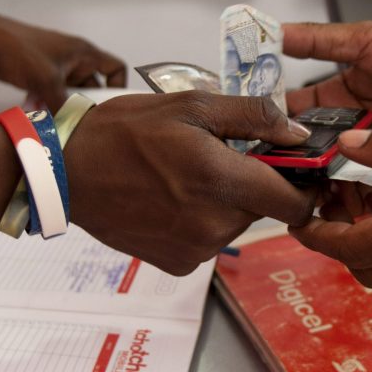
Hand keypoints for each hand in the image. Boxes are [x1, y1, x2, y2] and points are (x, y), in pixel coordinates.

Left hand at [0, 13, 124, 111]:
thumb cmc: (17, 49)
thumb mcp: (46, 80)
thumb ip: (65, 105)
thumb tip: (76, 128)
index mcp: (83, 54)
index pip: (115, 68)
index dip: (118, 86)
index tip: (110, 106)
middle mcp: (73, 62)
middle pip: (93, 88)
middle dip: (87, 105)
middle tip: (84, 123)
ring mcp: (55, 69)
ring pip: (70, 96)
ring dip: (65, 109)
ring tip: (61, 123)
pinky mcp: (37, 77)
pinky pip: (52, 97)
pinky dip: (48, 108)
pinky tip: (39, 117)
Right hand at [64, 91, 314, 274]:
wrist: (65, 174)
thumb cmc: (126, 132)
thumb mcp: (191, 106)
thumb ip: (254, 117)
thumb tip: (299, 136)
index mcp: (221, 181)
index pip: (295, 203)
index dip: (305, 187)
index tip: (298, 171)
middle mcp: (214, 225)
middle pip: (264, 210)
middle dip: (254, 185)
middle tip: (222, 159)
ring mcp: (196, 250)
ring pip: (237, 224)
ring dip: (227, 202)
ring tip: (189, 177)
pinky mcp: (179, 264)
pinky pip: (211, 241)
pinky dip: (204, 222)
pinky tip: (174, 201)